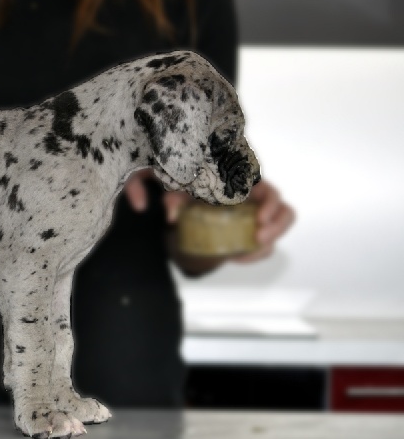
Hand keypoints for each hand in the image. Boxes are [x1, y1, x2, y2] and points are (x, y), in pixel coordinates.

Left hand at [125, 172, 294, 263]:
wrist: (175, 193)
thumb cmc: (176, 180)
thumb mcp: (166, 183)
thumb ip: (158, 189)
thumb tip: (157, 209)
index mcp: (240, 180)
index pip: (269, 188)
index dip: (271, 203)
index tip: (259, 218)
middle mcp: (251, 196)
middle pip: (282, 208)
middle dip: (277, 226)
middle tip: (258, 239)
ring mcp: (252, 214)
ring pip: (277, 227)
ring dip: (270, 241)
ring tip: (249, 253)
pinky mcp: (247, 229)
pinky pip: (262, 241)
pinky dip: (255, 252)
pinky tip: (238, 259)